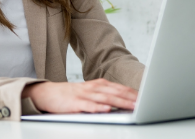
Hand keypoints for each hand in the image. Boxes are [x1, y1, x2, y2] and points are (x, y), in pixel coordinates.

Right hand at [21, 78, 137, 112]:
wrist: (47, 93)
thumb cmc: (70, 96)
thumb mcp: (90, 93)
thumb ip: (105, 96)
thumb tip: (124, 103)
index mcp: (98, 85)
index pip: (119, 88)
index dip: (133, 93)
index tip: (147, 97)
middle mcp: (93, 87)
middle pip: (115, 92)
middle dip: (131, 98)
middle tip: (144, 102)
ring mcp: (83, 95)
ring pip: (105, 98)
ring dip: (119, 102)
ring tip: (132, 106)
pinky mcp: (74, 103)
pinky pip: (88, 105)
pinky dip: (98, 107)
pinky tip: (107, 110)